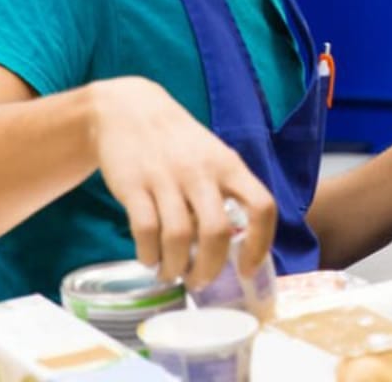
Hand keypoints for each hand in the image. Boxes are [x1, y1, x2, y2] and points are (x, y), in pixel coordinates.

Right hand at [89, 76, 275, 288]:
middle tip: (200, 282)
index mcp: (229, 165)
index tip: (248, 270)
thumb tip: (237, 246)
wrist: (130, 110)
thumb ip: (226, 193)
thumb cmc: (179, 143)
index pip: (261, 206)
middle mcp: (201, 171)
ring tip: (171, 274)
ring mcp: (166, 177)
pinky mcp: (133, 184)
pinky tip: (149, 258)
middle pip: (216, 232)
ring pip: (178, 237)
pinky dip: (148, 254)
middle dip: (209, 268)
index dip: (260, 243)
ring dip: (175, 267)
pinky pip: (144, 230)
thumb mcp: (212, 157)